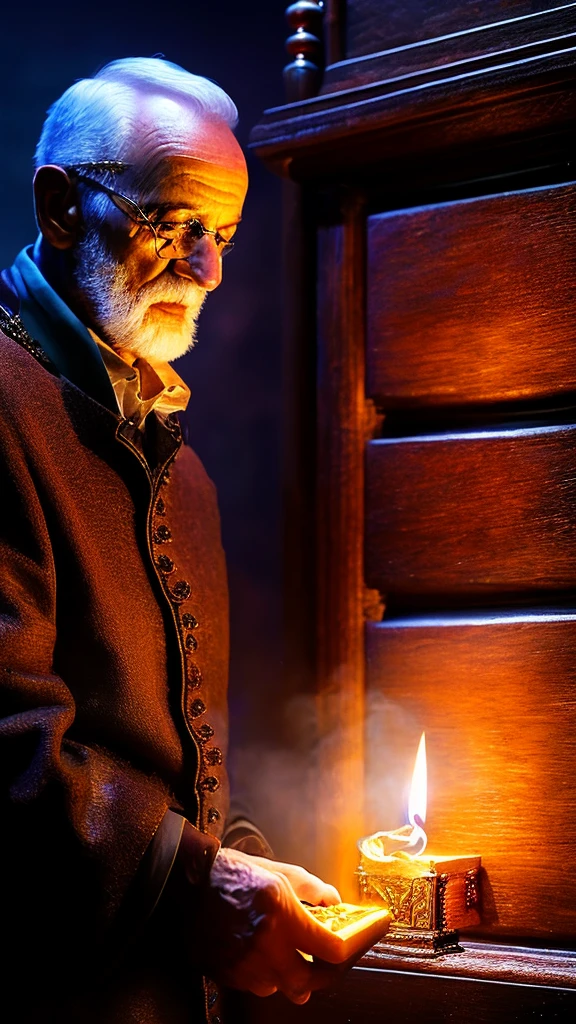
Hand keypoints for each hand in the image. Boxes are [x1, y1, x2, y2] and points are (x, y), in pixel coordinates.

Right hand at [197, 847, 346, 1003]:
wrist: (187, 882)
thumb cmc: (233, 872)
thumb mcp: (278, 871)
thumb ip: (313, 889)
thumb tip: (336, 903)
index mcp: (281, 913)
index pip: (332, 950)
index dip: (352, 949)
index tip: (358, 943)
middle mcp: (265, 944)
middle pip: (310, 982)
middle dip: (324, 973)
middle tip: (329, 960)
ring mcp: (244, 964)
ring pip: (283, 987)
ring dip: (294, 974)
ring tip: (294, 954)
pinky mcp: (227, 974)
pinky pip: (259, 986)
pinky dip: (270, 975)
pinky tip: (268, 954)